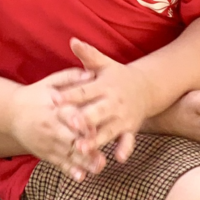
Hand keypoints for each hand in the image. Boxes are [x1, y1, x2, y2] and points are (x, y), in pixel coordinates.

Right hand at [9, 68, 104, 180]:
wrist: (10, 112)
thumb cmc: (35, 95)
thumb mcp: (49, 82)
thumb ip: (71, 77)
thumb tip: (91, 74)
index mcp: (53, 108)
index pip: (69, 116)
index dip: (82, 123)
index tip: (97, 129)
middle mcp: (50, 126)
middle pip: (70, 139)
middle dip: (86, 148)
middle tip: (103, 156)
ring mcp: (47, 141)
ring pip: (67, 154)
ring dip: (83, 162)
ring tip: (99, 167)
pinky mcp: (44, 152)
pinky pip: (58, 163)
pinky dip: (70, 170)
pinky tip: (81, 177)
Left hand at [53, 38, 154, 163]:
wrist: (146, 88)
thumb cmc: (116, 75)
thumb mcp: (103, 63)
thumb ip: (88, 54)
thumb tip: (73, 40)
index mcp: (103, 86)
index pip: (84, 90)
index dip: (69, 95)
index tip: (54, 99)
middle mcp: (113, 103)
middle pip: (97, 112)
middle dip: (84, 120)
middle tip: (70, 125)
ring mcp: (123, 117)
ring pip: (108, 130)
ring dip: (96, 140)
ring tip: (82, 149)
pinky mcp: (131, 129)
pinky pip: (128, 141)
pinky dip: (124, 149)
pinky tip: (118, 159)